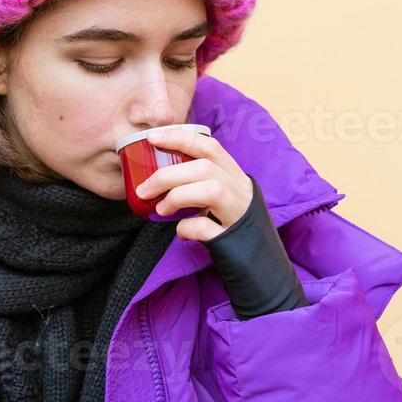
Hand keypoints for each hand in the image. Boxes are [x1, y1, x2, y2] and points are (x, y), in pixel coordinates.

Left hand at [131, 127, 252, 243]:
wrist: (258, 264)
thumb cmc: (230, 226)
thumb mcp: (219, 198)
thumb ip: (197, 184)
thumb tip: (154, 180)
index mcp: (235, 176)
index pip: (209, 146)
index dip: (180, 137)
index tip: (152, 137)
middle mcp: (241, 191)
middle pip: (205, 168)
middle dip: (167, 175)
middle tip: (144, 189)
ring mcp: (239, 214)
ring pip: (211, 190)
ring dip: (177, 196)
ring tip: (161, 209)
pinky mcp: (232, 238)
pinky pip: (207, 227)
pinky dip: (187, 227)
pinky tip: (180, 233)